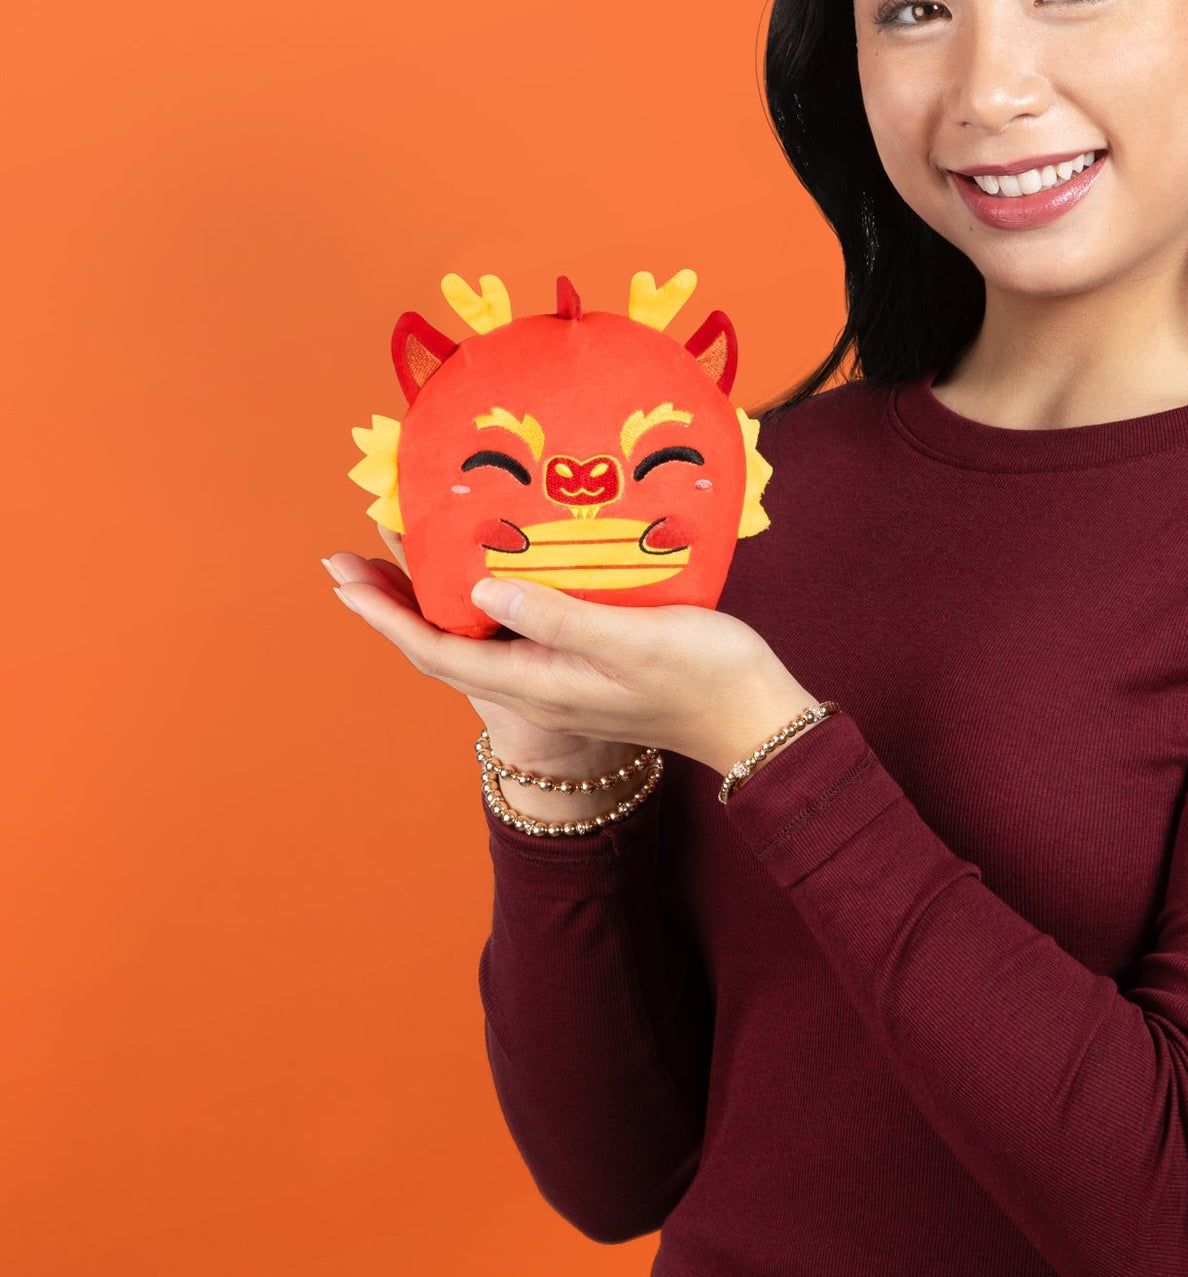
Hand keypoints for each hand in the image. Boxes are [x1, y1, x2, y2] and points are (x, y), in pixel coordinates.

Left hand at [322, 527, 819, 778]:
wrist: (757, 719)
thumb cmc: (705, 676)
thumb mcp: (631, 640)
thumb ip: (557, 615)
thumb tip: (479, 588)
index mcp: (537, 681)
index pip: (436, 649)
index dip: (384, 613)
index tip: (341, 575)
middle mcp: (536, 683)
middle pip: (441, 645)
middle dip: (390, 603)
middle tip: (350, 557)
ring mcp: (558, 677)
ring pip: (471, 640)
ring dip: (428, 601)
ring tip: (400, 557)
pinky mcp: (582, 664)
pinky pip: (507, 634)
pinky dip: (477, 601)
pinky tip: (487, 572)